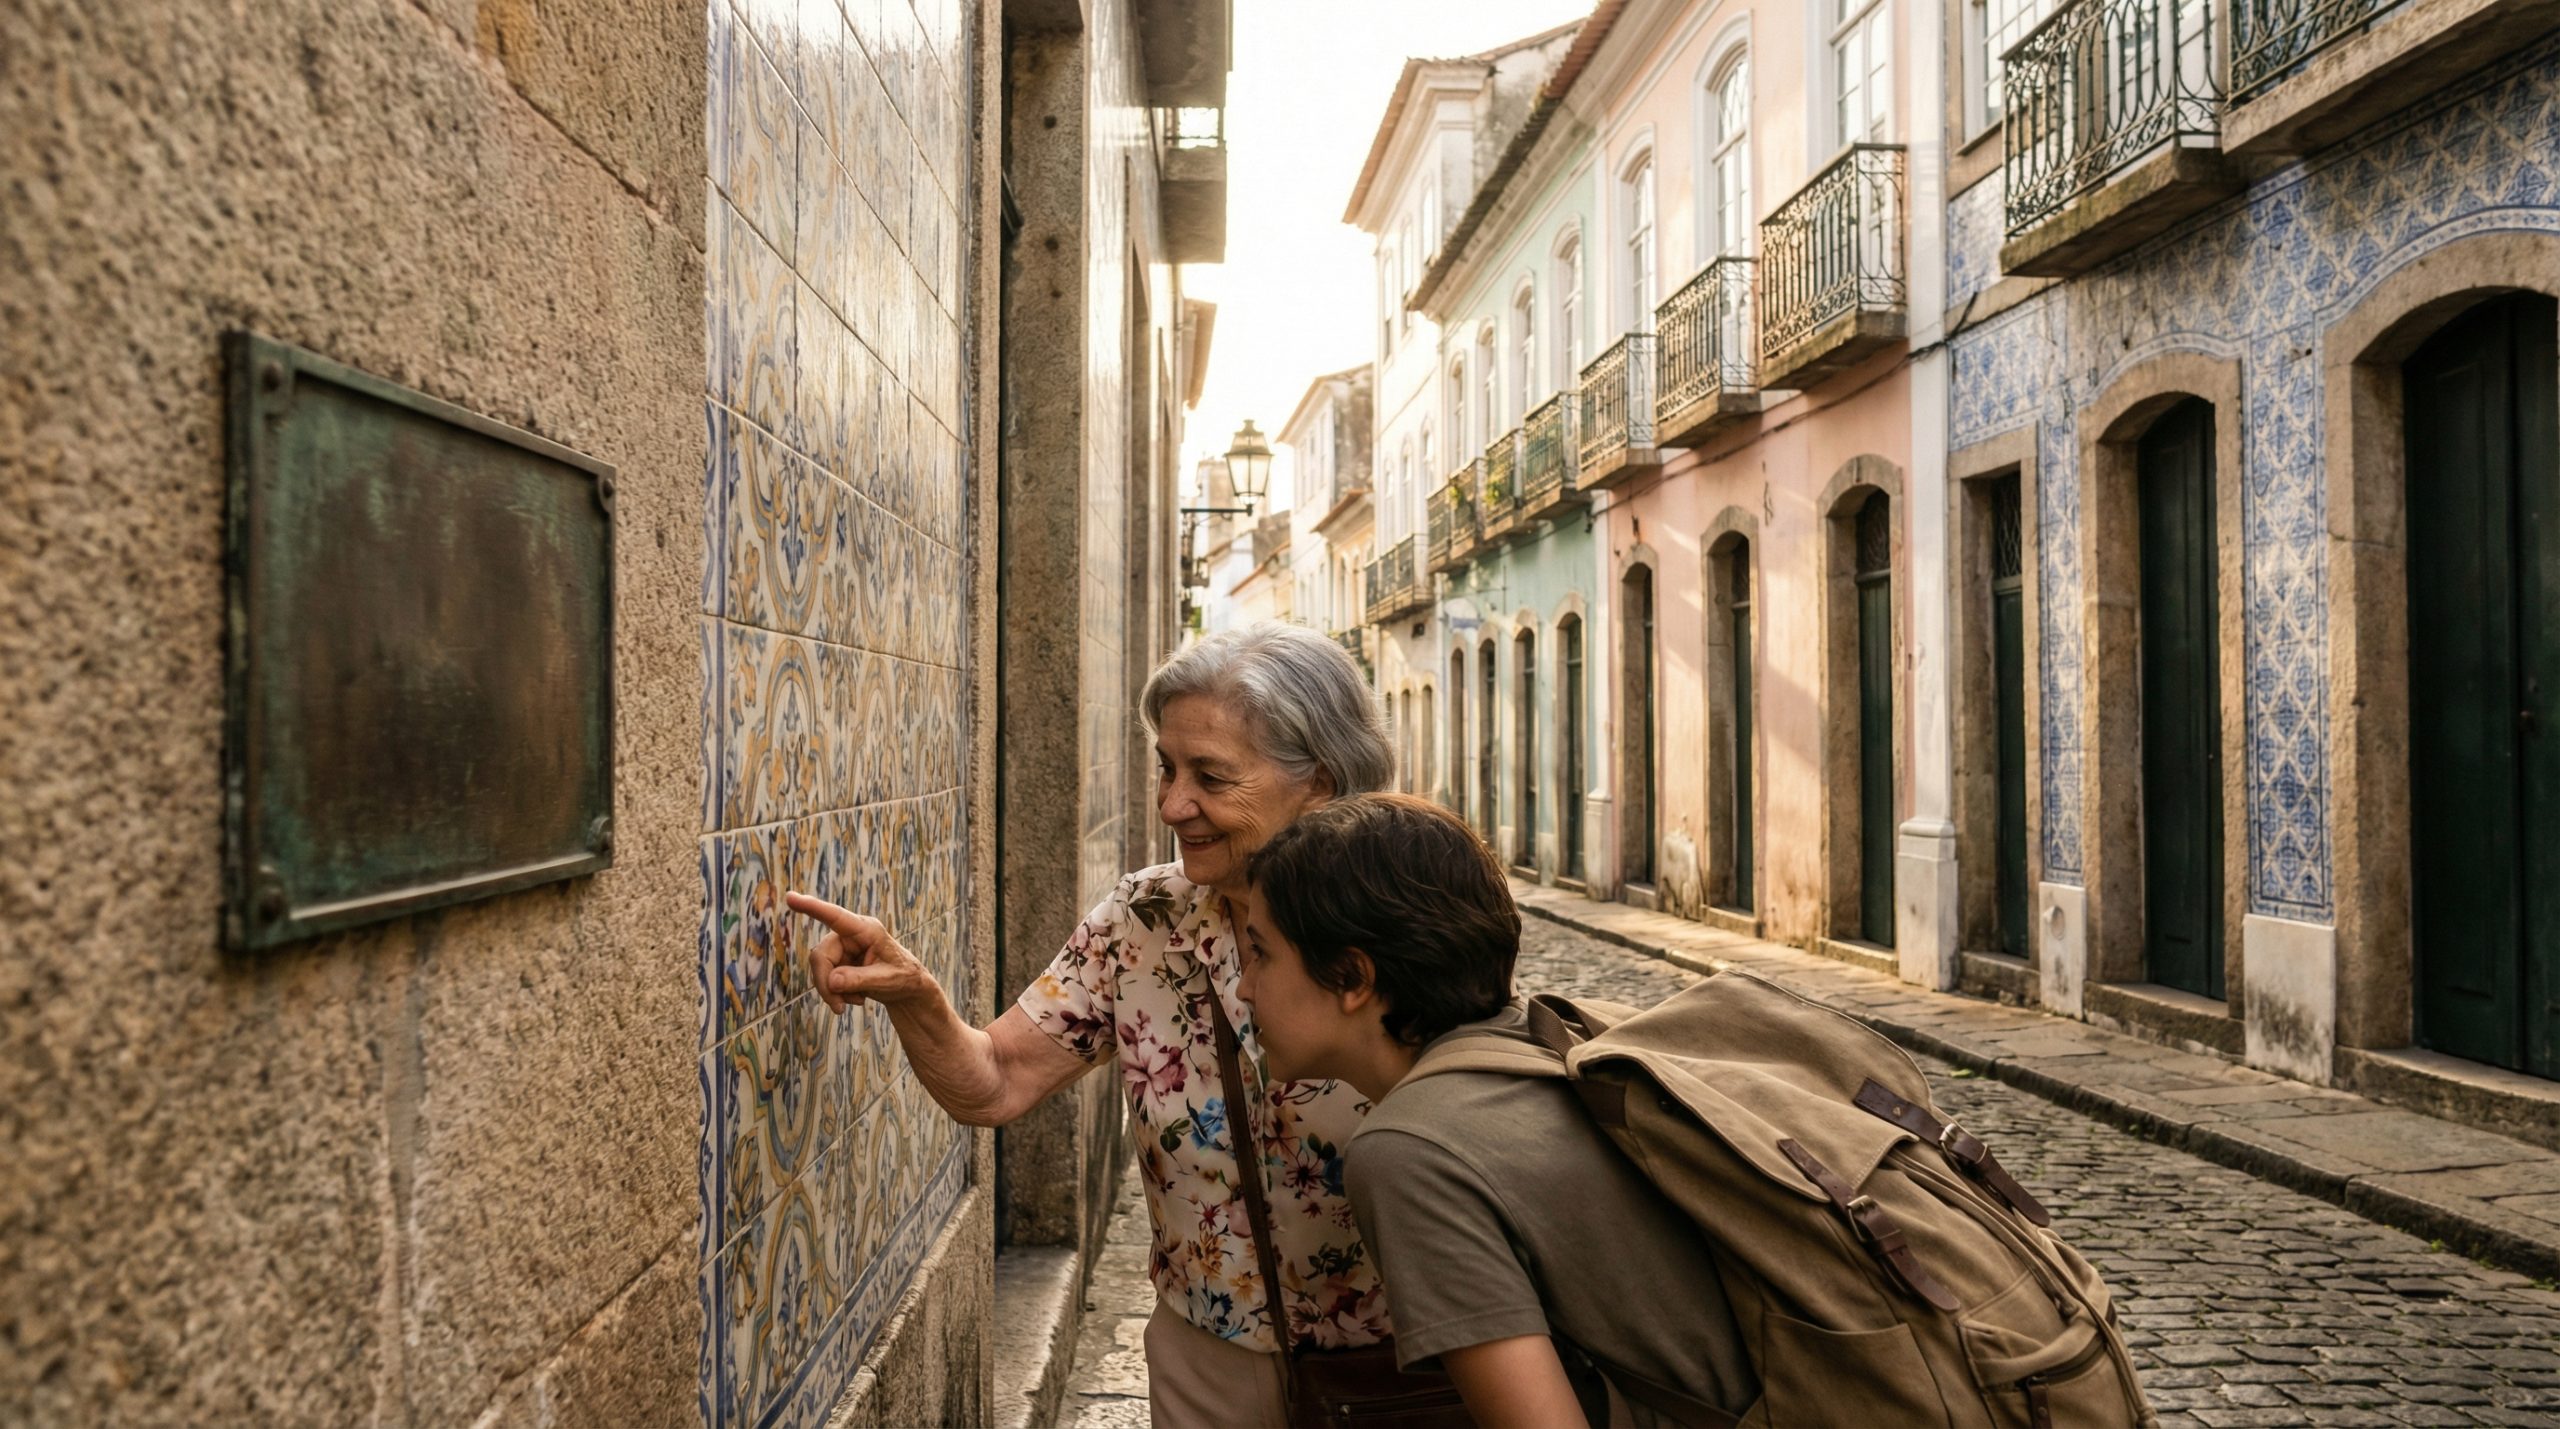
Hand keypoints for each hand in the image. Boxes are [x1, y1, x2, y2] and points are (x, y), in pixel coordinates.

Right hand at [787, 893, 931, 1012]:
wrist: (907, 989)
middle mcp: (850, 935)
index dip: (812, 907)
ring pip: (820, 969)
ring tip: (855, 1002)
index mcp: (866, 929)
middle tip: (838, 1007)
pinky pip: (825, 978)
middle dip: (825, 983)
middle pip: (820, 955)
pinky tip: (855, 998)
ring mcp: (843, 948)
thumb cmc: (903, 978)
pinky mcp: (839, 962)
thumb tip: (831, 981)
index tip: (790, 897)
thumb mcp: (887, 980)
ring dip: (832, 991)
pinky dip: (836, 993)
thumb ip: (860, 979)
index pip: (836, 916)